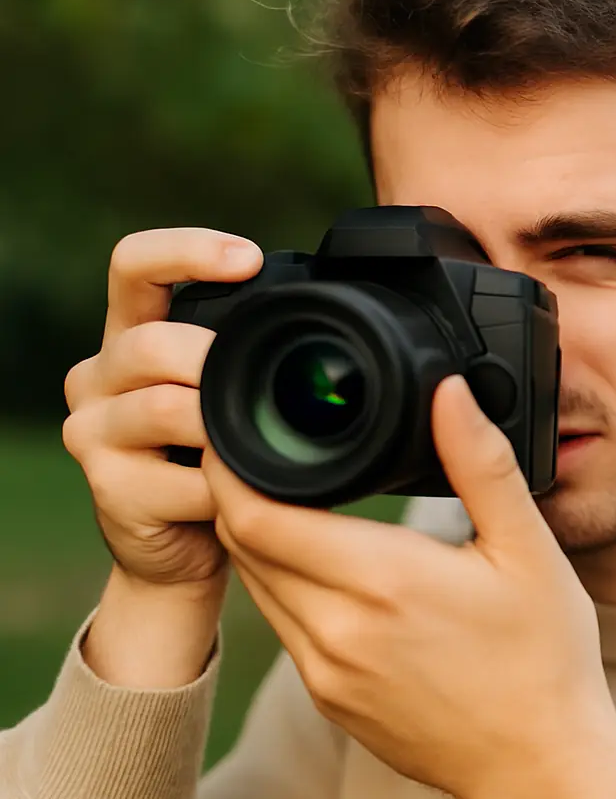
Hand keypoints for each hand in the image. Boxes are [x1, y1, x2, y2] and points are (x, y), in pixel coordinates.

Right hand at [62, 228, 264, 685]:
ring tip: (263, 439)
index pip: (133, 265)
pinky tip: (247, 490)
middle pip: (150, 343)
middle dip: (217, 360)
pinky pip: (178, 480)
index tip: (250, 259)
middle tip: (269, 384)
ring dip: (224, 426)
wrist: (185, 548)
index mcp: (133, 334)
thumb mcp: (234, 390)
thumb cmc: (220, 456)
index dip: (186, 251)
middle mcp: (98, 375)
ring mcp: (93, 433)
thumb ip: (251, 351)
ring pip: (162, 409)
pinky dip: (225, 487)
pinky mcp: (108, 490)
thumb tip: (340, 312)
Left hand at [207, 374, 615, 798]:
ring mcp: (326, 671)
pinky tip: (320, 563)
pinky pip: (283, 628)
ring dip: (258, 539)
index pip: (255, 514)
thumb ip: (480, 463)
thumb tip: (448, 390)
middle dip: (238, 492)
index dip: (231, 467)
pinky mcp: (329, 698)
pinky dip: (284, 585)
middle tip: (257, 447)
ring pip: (257, 586)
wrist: (537, 767)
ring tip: (281, 494)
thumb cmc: (544, 658)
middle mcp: (338, 629)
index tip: (239, 429)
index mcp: (383, 580)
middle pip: (243, 545)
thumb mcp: (528, 551)